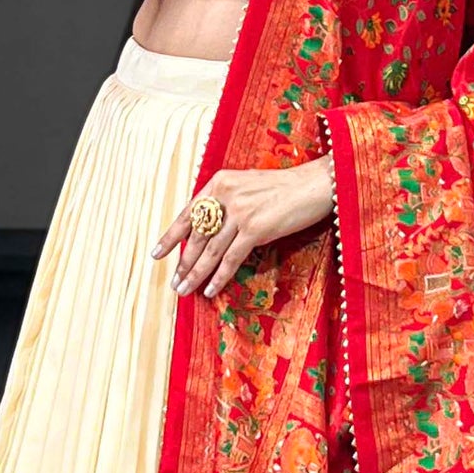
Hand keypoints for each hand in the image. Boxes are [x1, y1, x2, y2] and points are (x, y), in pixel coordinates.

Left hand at [152, 156, 335, 297]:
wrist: (316, 184)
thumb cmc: (285, 188)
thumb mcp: (248, 186)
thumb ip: (227, 202)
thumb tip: (209, 229)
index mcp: (220, 182)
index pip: (188, 213)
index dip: (171, 237)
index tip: (157, 254)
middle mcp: (226, 195)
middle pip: (198, 236)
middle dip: (184, 262)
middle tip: (174, 282)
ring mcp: (240, 212)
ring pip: (211, 250)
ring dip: (196, 273)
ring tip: (185, 290)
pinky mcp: (256, 228)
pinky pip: (232, 258)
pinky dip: (220, 276)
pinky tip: (210, 290)